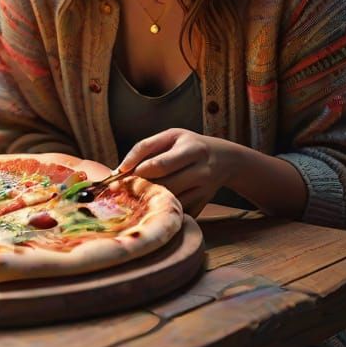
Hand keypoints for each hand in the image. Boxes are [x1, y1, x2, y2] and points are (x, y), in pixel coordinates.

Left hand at [119, 128, 239, 217]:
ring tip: (135, 194)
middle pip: (165, 185)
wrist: (225, 159)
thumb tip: (120, 169)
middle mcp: (201, 170)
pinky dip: (163, 208)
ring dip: (150, 199)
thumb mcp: (171, 136)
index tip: (120, 175)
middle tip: (124, 186)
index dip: (137, 171)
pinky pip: (179, 210)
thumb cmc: (189, 145)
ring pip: (170, 200)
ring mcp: (205, 189)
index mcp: (191, 149)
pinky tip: (153, 203)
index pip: (160, 164)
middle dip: (141, 186)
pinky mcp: (204, 203)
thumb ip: (146, 148)